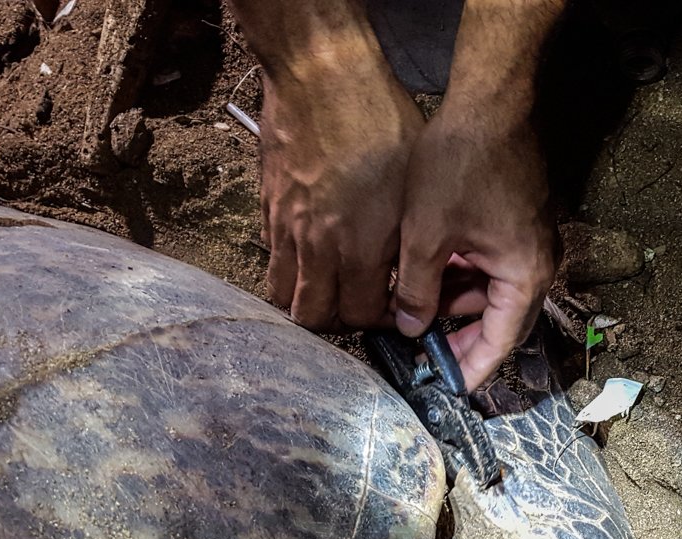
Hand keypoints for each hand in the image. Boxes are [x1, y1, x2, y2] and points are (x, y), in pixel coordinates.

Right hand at [233, 0, 423, 330]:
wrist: (323, 75)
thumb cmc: (379, 121)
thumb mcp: (414, 189)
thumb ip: (405, 243)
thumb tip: (407, 277)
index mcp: (357, 247)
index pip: (361, 317)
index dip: (382, 320)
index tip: (396, 308)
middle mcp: (315, 245)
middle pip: (315, 317)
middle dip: (340, 322)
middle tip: (362, 307)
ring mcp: (286, 226)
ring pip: (283, 293)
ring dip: (307, 299)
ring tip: (332, 287)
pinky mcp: (268, 204)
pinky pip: (272, 254)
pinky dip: (290, 264)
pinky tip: (313, 249)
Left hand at [394, 97, 555, 390]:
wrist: (491, 100)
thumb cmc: (462, 161)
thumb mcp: (426, 233)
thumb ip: (416, 288)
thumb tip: (408, 327)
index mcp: (525, 274)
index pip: (501, 340)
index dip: (472, 367)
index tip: (446, 387)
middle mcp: (536, 263)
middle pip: (498, 319)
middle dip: (458, 337)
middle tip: (419, 353)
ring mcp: (527, 242)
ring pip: (489, 291)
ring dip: (453, 303)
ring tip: (410, 313)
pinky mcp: (514, 223)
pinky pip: (489, 264)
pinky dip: (459, 274)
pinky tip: (424, 274)